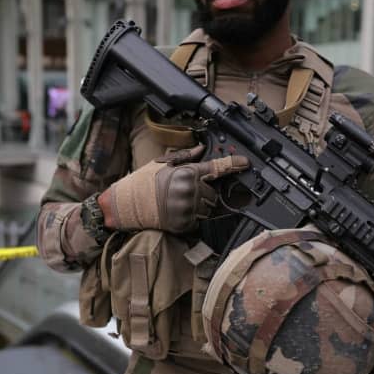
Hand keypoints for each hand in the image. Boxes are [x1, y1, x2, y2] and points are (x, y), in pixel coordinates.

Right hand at [98, 145, 248, 233]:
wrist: (127, 205)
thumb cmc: (144, 182)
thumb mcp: (163, 163)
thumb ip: (186, 157)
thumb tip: (202, 149)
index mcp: (187, 174)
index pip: (218, 168)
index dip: (234, 164)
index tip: (245, 163)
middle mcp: (190, 192)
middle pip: (215, 193)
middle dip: (208, 192)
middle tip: (190, 190)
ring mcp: (188, 210)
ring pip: (210, 209)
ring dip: (203, 206)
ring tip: (183, 201)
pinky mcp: (184, 225)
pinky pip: (200, 221)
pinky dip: (195, 217)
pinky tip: (180, 211)